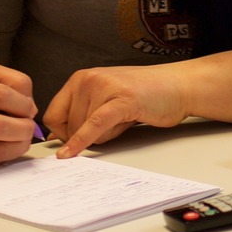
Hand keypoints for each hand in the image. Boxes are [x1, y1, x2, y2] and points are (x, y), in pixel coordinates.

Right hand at [0, 65, 38, 172]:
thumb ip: (13, 81)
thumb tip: (30, 108)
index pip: (0, 95)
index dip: (22, 103)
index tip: (29, 108)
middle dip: (24, 127)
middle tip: (29, 126)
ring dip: (19, 145)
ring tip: (22, 137)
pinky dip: (7, 156)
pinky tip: (8, 146)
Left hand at [45, 64, 190, 156]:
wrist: (179, 86)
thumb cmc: (145, 93)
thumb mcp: (105, 98)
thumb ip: (80, 112)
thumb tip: (54, 136)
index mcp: (81, 78)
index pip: (53, 115)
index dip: (62, 133)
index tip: (76, 139)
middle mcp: (88, 79)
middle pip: (67, 126)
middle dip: (86, 136)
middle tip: (113, 124)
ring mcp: (104, 88)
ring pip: (83, 129)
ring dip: (103, 136)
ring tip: (124, 118)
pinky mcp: (121, 101)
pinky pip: (94, 126)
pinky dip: (81, 141)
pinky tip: (71, 153)